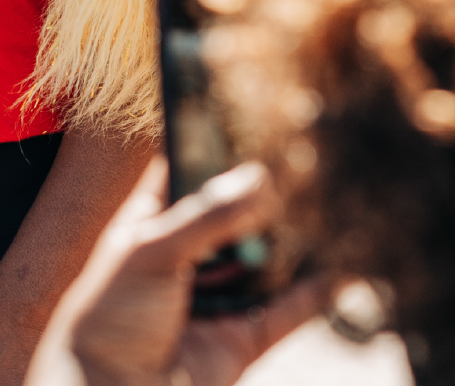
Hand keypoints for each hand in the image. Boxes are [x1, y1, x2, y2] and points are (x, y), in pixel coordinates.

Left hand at [23, 159, 329, 385]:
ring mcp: (216, 296)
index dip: (218, 147)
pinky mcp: (241, 338)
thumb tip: (260, 180)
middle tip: (309, 157)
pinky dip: (316, 293)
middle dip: (267, 193)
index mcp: (152, 220)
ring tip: (333, 201)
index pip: (188, 170)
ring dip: (295, 239)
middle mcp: (187, 254)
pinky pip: (287, 312)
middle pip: (236, 214)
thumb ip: (206, 218)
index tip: (256, 116)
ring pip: (266, 259)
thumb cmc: (108, 316)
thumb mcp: (151, 252)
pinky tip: (346, 269)